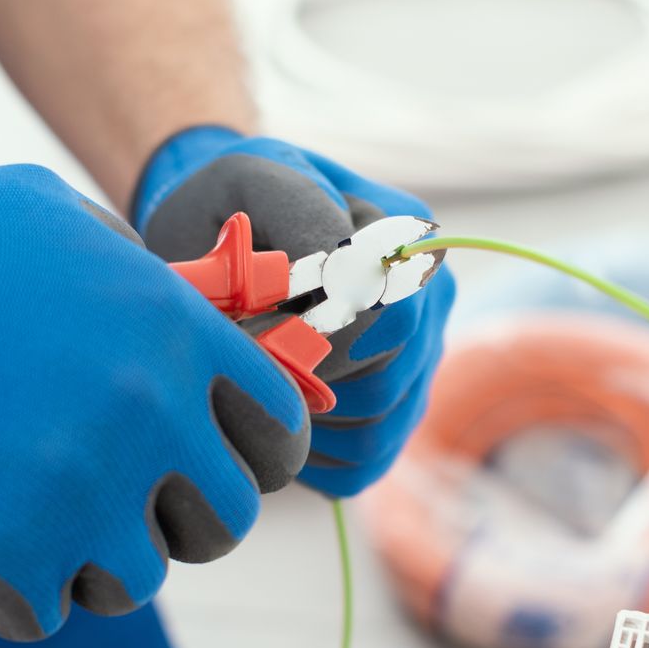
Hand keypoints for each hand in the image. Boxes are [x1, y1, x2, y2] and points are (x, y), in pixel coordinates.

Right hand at [0, 135, 309, 640]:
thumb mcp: (54, 222)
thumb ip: (138, 280)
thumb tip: (196, 318)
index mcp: (174, 329)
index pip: (280, 430)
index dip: (253, 456)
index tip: (209, 463)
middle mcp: (151, 411)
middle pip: (225, 522)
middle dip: (178, 524)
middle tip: (120, 508)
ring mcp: (86, 486)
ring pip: (138, 582)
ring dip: (91, 566)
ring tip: (38, 530)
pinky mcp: (13, 549)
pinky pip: (44, 615)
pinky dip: (14, 599)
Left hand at [131, 126, 454, 497]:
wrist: (217, 231)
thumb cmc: (229, 201)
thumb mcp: (252, 181)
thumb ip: (298, 213)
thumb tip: (341, 285)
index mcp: (409, 239)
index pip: (387, 321)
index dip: (314, 340)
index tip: (246, 327)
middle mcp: (431, 304)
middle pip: (383, 386)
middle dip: (299, 382)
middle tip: (240, 357)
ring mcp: (419, 363)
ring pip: (376, 433)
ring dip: (302, 422)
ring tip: (253, 378)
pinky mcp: (394, 414)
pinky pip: (364, 466)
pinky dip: (311, 457)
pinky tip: (273, 412)